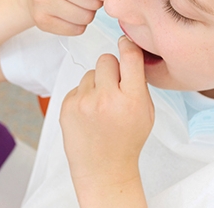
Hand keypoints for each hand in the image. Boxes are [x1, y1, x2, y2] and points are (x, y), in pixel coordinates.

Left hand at [60, 36, 153, 206]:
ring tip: (101, 106)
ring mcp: (84, 103)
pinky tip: (89, 114)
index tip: (125, 44)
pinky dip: (83, 96)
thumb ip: (138, 83)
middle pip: (106, 59)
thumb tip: (128, 52)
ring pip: (90, 73)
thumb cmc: (127, 141)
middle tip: (114, 87)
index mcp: (132, 99)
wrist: (103, 169)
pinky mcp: (67, 107)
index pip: (129, 56)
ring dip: (96, 84)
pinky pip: (77, 87)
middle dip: (111, 69)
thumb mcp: (146, 112)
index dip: (127, 46)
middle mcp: (107, 99)